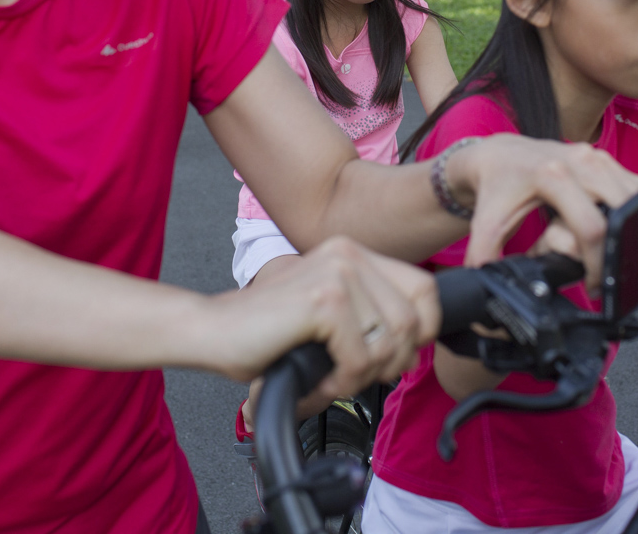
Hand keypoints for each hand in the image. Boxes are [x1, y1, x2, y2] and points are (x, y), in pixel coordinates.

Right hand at [215, 237, 437, 405]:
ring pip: (390, 343)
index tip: (392, 358)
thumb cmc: (267, 333)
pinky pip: (361, 358)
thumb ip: (372, 317)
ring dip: (362, 378)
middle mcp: (349, 254)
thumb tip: (417, 347)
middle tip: (354, 377)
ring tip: (330, 381)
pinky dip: (341, 384)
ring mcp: (338, 273)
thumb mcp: (331, 317)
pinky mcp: (324, 299)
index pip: (425, 290)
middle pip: (414, 321)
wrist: (212, 332)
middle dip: (391, 363)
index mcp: (353, 253)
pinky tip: (316, 383)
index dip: (421, 332)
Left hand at [446, 135, 637, 290]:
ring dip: (619, 228)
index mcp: (553, 176)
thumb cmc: (496, 187)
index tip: (592, 284)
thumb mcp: (485, 226)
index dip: (596, 264)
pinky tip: (601, 220)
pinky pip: (633, 191)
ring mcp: (598, 158)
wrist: (500, 154)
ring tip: (591, 239)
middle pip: (620, 217)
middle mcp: (581, 162)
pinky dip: (624, 213)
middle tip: (593, 264)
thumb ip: (485, 259)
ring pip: (631, 204)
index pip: (592, 229)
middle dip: (610, 249)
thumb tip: (489, 287)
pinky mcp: (607, 160)